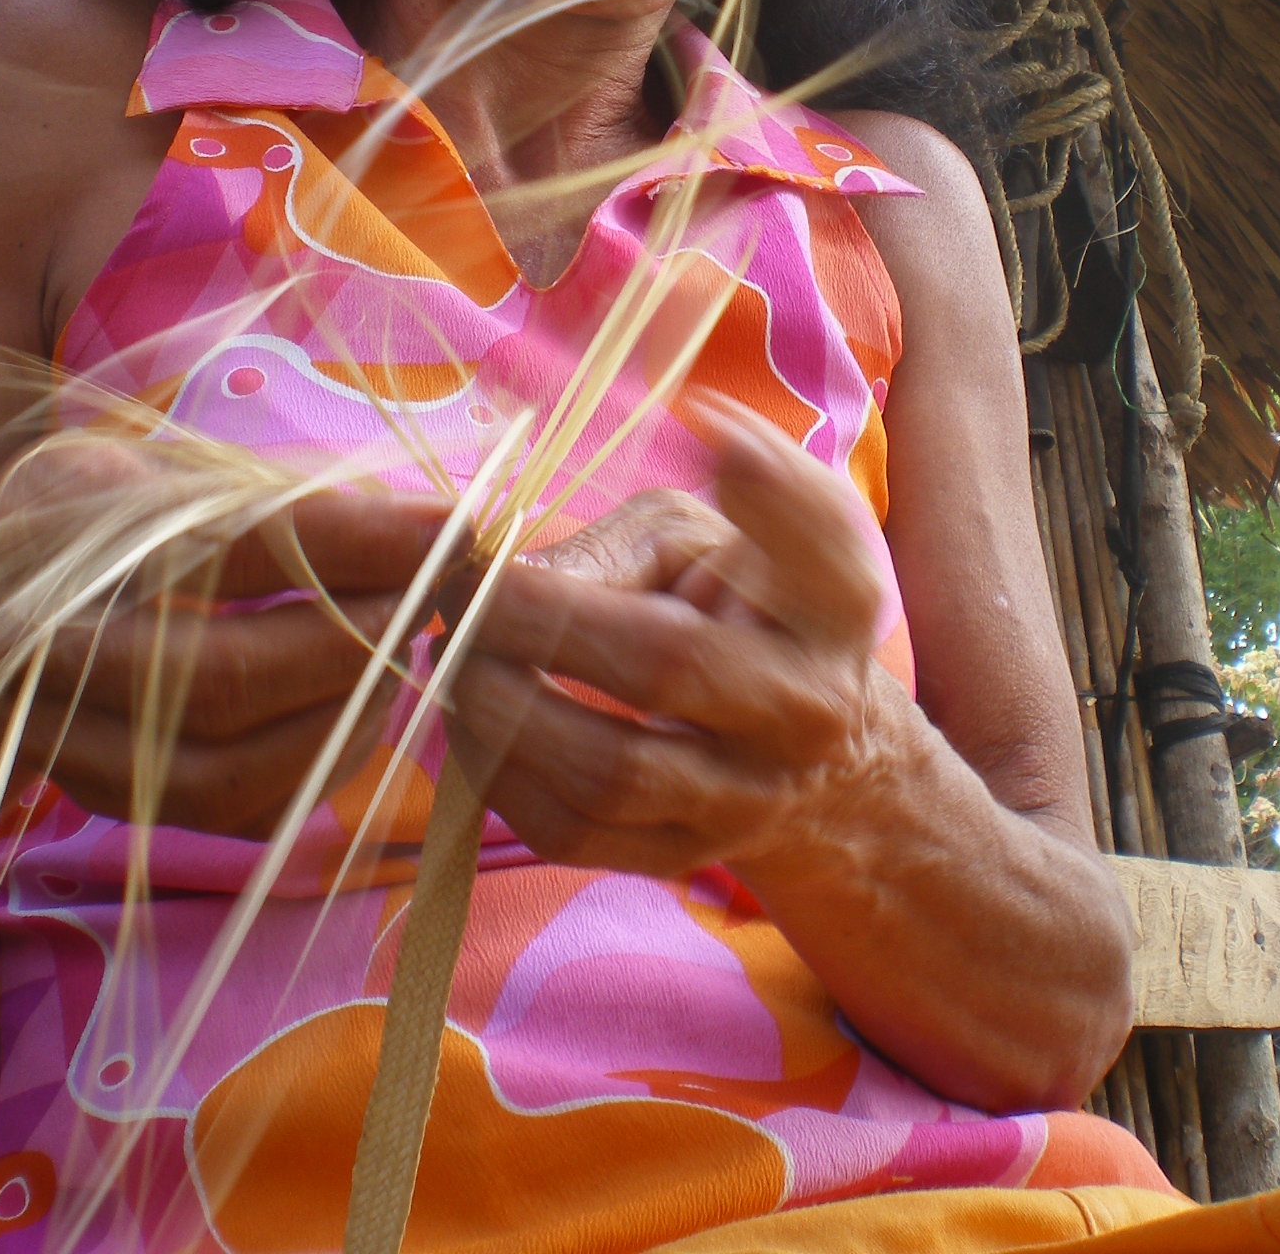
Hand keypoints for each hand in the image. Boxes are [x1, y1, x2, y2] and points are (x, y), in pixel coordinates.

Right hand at [1, 438, 448, 837]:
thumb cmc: (121, 512)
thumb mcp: (188, 470)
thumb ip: (296, 504)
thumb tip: (436, 533)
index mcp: (66, 522)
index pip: (236, 541)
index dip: (358, 542)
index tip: (454, 530)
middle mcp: (38, 640)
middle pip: (223, 677)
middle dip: (358, 647)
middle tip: (437, 603)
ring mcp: (56, 733)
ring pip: (223, 770)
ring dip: (345, 720)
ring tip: (408, 656)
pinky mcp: (100, 795)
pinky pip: (229, 814)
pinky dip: (317, 768)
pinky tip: (364, 709)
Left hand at [446, 401, 886, 890]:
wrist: (806, 759)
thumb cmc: (729, 607)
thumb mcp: (700, 541)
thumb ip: (625, 538)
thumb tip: (513, 561)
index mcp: (831, 603)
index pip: (815, 542)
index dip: (768, 485)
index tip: (704, 420)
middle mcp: (804, 703)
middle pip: (666, 664)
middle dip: (537, 621)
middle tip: (457, 588)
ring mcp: (746, 797)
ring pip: (607, 768)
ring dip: (499, 705)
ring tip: (448, 652)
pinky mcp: (682, 858)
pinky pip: (571, 831)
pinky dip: (496, 773)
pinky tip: (468, 717)